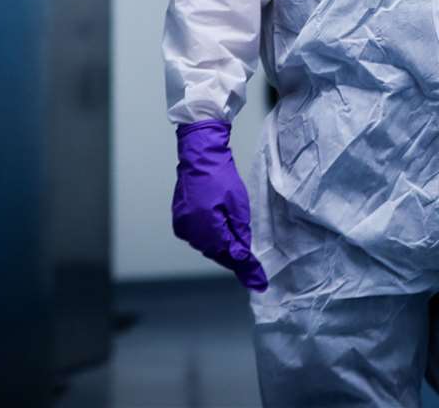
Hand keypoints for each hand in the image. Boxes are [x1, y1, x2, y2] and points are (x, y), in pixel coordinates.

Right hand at [171, 119, 268, 290]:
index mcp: (207, 227)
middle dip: (233, 258)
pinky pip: (198, 236)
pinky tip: (221, 235)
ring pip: (206, 245)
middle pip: (216, 252)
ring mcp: (183, 226)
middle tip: (251, 268)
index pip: (229, 254)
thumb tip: (243, 255)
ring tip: (237, 248)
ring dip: (221, 248)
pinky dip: (210, 238)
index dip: (245, 267)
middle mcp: (192, 231)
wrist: (199, 157)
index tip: (258, 281)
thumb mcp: (238, 205)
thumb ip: (239, 233)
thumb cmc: (221, 177)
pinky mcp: (179, 219)